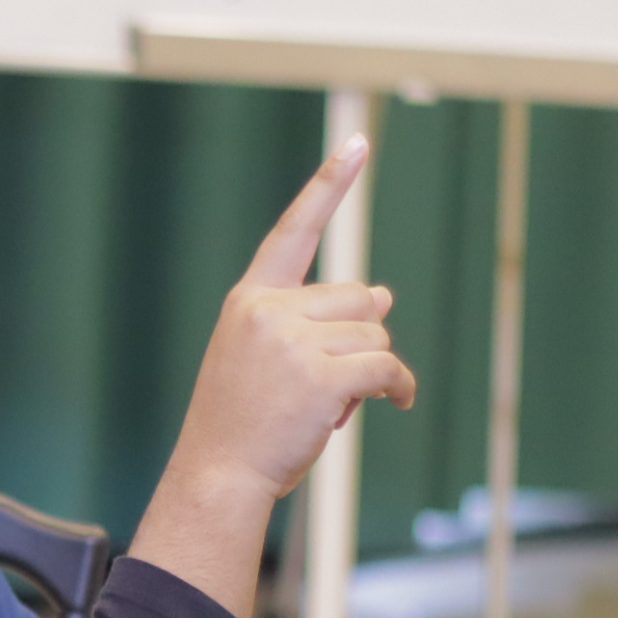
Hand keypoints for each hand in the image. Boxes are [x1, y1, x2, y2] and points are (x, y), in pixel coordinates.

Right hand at [165, 138, 416, 508]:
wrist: (218, 475)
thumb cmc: (244, 423)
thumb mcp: (272, 361)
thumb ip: (316, 323)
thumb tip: (385, 293)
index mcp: (250, 301)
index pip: (294, 231)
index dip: (329, 185)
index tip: (359, 143)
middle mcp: (268, 311)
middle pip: (359, 296)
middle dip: (361, 335)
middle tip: (334, 379)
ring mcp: (293, 343)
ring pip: (375, 332)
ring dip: (373, 368)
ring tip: (336, 403)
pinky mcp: (322, 376)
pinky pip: (387, 366)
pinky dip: (399, 386)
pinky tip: (397, 402)